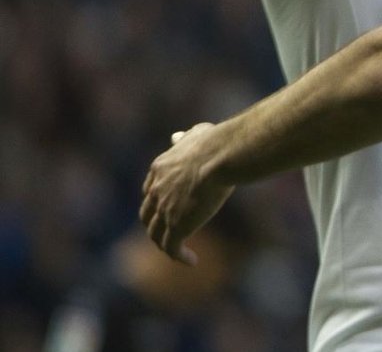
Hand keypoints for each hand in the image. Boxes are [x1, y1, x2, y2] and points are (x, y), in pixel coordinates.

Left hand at [140, 123, 234, 264]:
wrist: (220, 156)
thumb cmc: (215, 143)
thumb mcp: (196, 134)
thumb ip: (185, 138)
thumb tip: (176, 136)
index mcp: (159, 169)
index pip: (150, 190)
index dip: (157, 200)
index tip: (168, 207)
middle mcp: (157, 190)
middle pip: (147, 214)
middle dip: (155, 223)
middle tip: (169, 230)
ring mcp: (165, 210)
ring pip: (156, 234)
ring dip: (165, 243)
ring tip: (178, 250)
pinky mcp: (177, 225)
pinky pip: (172, 248)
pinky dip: (179, 256)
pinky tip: (192, 260)